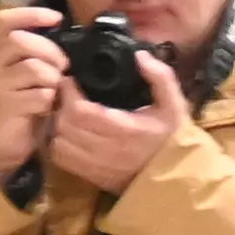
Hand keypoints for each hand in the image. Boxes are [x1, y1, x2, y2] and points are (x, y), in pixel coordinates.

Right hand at [0, 3, 69, 176]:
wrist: (5, 141)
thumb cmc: (23, 102)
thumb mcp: (30, 73)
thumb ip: (40, 54)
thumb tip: (72, 38)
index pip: (4, 20)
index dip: (30, 14)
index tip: (57, 17)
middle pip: (21, 41)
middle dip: (51, 51)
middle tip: (64, 66)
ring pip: (34, 68)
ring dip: (53, 78)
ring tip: (53, 90)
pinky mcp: (5, 106)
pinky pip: (39, 96)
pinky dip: (50, 101)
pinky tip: (46, 107)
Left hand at [43, 45, 184, 196]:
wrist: (177, 179)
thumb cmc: (172, 139)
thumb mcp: (175, 106)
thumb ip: (161, 78)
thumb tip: (140, 55)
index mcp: (125, 129)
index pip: (79, 110)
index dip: (69, 92)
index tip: (71, 81)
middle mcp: (107, 150)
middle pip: (64, 123)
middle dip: (60, 105)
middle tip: (66, 94)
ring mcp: (97, 165)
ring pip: (58, 139)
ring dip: (58, 124)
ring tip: (66, 112)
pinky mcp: (91, 176)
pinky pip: (61, 157)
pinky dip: (58, 142)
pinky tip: (69, 133)